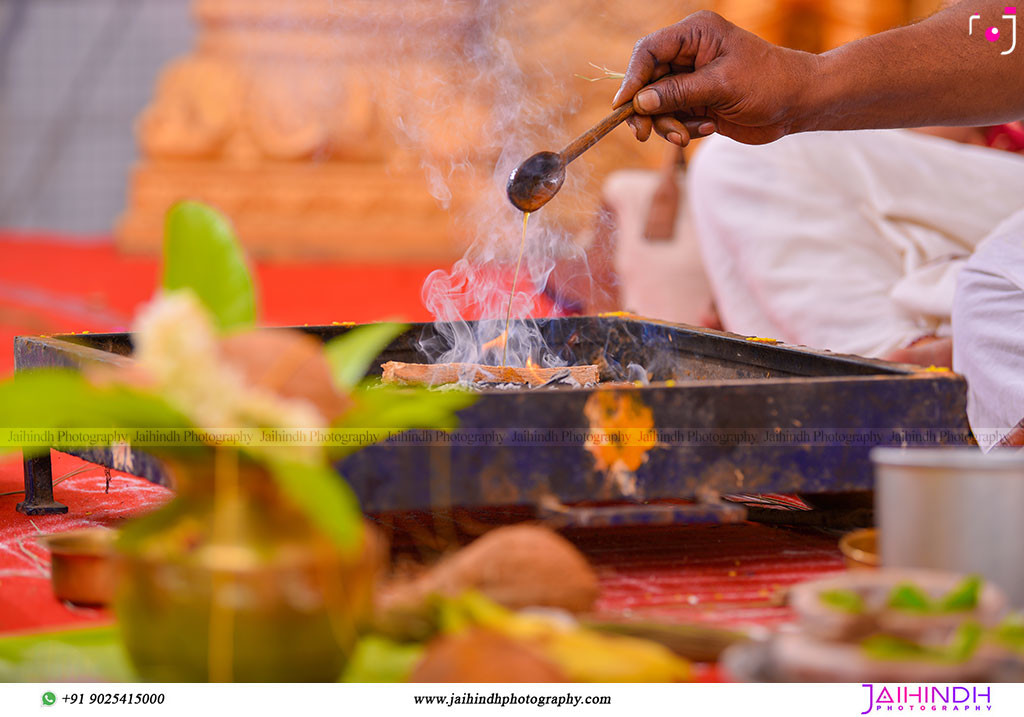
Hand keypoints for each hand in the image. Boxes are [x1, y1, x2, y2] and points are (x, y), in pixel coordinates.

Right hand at [613, 11, 820, 145]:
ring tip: (686, 136)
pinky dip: (683, 128)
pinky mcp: (696, 102)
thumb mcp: (722, 86)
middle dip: (647, 110)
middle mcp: (689, 54)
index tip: (623, 105)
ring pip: (657, 104)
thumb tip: (641, 102)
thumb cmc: (768, 83)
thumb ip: (678, 93)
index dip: (632, 78)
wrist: (799, 104)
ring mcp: (691, 79)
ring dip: (667, 124)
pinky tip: (709, 127)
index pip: (649, 51)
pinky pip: (673, 118)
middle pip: (647, 81)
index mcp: (695, 34)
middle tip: (645, 134)